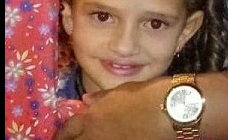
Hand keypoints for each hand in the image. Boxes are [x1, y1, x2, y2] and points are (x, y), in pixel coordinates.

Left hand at [53, 77, 172, 139]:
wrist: (170, 110)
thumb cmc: (146, 95)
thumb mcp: (121, 91)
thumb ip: (101, 98)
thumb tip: (85, 101)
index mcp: (93, 117)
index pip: (68, 130)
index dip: (62, 135)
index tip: (58, 138)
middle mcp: (97, 136)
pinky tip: (110, 139)